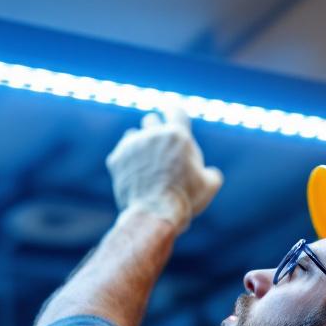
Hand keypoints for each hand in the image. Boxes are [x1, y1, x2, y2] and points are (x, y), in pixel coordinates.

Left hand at [106, 107, 222, 231]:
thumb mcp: (210, 186)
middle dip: (154, 130)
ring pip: (132, 135)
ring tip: (143, 163)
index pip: (176, 111)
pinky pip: (119, 154)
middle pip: (150, 120)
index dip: (174, 114)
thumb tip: (209, 173)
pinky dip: (125, 163)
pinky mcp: (116, 159)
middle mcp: (154, 134)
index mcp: (178, 135)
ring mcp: (132, 145)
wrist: (154, 214)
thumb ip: (210, 172)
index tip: (171, 115)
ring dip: (138, 145)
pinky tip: (132, 177)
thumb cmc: (185, 199)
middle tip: (157, 145)